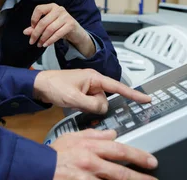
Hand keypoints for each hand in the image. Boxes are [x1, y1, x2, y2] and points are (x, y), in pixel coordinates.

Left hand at [23, 4, 92, 54]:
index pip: (39, 9)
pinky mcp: (71, 24)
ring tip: (39, 44)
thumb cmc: (60, 27)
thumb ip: (36, 28)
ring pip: (50, 29)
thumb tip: (25, 32)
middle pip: (43, 22)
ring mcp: (66, 16)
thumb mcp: (47, 26)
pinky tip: (46, 44)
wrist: (76, 32)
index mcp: (51, 7)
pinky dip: (50, 40)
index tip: (32, 28)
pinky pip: (58, 34)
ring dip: (43, 38)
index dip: (33, 19)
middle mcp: (58, 9)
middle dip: (36, 33)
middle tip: (32, 41)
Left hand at [33, 69, 150, 113]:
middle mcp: (93, 81)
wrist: (39, 85)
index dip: (133, 94)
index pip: (118, 87)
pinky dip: (83, 106)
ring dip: (87, 106)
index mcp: (94, 77)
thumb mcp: (74, 98)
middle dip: (95, 105)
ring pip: (97, 104)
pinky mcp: (83, 93)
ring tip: (72, 100)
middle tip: (78, 101)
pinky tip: (72, 102)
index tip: (147, 98)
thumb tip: (103, 108)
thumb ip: (92, 105)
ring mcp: (88, 87)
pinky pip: (89, 104)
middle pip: (105, 99)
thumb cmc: (53, 86)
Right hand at [51, 129, 157, 179]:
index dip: (138, 156)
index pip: (119, 150)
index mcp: (90, 147)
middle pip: (120, 172)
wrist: (38, 167)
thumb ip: (93, 134)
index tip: (151, 161)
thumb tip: (112, 133)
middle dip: (140, 177)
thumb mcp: (72, 136)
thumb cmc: (55, 153)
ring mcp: (86, 177)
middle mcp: (90, 162)